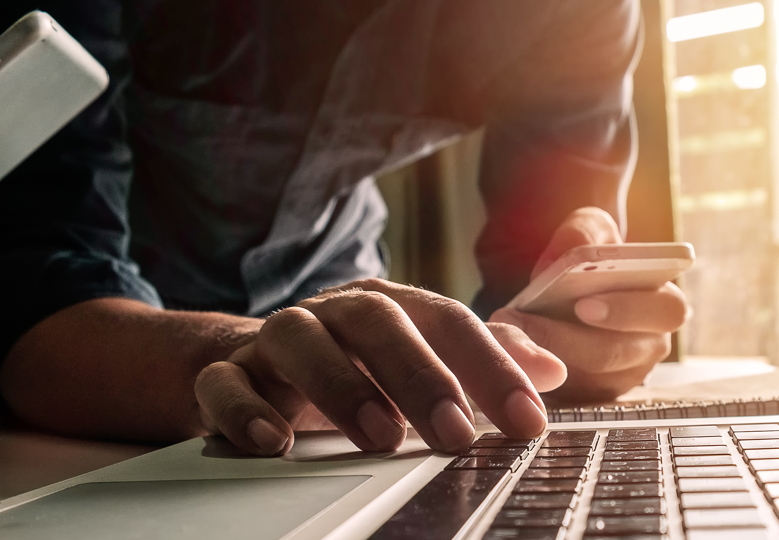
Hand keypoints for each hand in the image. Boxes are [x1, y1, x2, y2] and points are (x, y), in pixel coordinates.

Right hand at [193, 279, 567, 455]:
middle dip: (422, 377)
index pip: (449, 322)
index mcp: (389, 305)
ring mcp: (276, 339)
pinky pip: (226, 383)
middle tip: (458, 434)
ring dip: (341, 386)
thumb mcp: (421, 356)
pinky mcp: (226, 373)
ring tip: (379, 437)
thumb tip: (552, 370)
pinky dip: (245, 409)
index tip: (528, 421)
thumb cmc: (353, 362)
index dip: (492, 369)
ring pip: (301, 340)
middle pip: (378, 322)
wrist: (250, 361)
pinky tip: (274, 443)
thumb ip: (484, 359)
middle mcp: (334, 312)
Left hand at [490, 207, 689, 402]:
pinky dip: (536, 376)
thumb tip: (571, 254)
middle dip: (569, 340)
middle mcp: (650, 346)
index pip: (666, 312)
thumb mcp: (590, 231)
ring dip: (542, 357)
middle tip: (526, 324)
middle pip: (618, 353)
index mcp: (664, 304)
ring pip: (587, 379)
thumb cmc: (591, 259)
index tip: (583, 304)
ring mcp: (622, 377)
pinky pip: (566, 395)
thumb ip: (585, 232)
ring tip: (504, 332)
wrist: (572, 287)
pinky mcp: (593, 397)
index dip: (628, 310)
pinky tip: (507, 352)